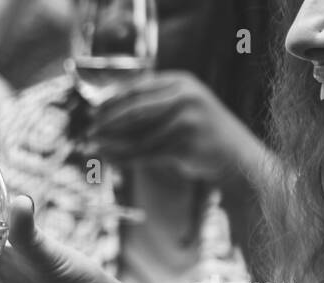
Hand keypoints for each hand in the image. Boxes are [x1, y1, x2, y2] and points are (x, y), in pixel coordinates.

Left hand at [90, 72, 268, 188]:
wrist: (235, 156)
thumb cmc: (201, 133)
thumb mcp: (180, 108)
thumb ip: (151, 105)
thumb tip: (106, 113)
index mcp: (181, 82)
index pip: (137, 88)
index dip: (112, 99)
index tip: (92, 111)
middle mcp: (184, 97)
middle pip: (134, 109)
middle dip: (107, 121)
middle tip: (88, 132)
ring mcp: (186, 120)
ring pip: (138, 134)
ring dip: (111, 143)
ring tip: (92, 148)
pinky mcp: (184, 144)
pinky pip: (145, 153)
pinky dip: (123, 158)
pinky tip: (109, 160)